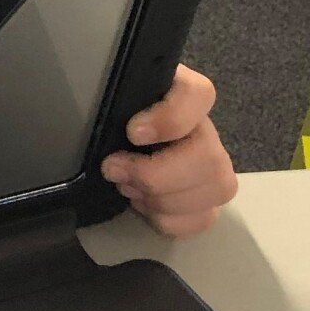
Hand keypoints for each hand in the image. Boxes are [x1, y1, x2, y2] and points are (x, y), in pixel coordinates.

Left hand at [102, 63, 237, 236]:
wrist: (120, 138)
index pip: (197, 95)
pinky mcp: (209, 200)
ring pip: (215, 190)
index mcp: (184, 92)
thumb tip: (94, 106)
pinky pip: (203, 218)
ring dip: (161, 199)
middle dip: (156, 175)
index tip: (132, 132)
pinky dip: (167, 218)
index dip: (170, 119)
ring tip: (127, 187)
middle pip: (209, 157)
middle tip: (115, 170)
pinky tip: (143, 203)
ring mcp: (215, 167)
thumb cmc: (116, 112)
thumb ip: (113, 96)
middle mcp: (207, 128)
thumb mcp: (113, 94)